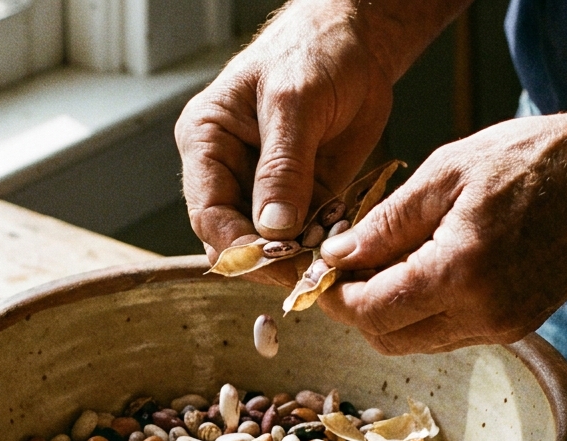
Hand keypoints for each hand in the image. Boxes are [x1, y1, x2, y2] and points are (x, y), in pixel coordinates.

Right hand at [175, 1, 423, 285]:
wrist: (359, 42)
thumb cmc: (315, 53)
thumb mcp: (296, 103)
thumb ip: (283, 166)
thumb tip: (271, 229)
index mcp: (207, 140)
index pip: (207, 211)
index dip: (236, 246)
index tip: (274, 263)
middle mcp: (227, 169)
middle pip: (233, 236)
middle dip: (268, 260)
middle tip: (307, 273)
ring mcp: (263, 187)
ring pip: (268, 244)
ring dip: (297, 259)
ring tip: (328, 263)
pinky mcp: (299, 196)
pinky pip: (303, 235)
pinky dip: (320, 246)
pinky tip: (341, 249)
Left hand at [316, 114, 566, 352]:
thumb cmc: (537, 158)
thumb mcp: (448, 172)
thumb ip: (387, 222)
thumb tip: (337, 255)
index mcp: (460, 273)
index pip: (371, 311)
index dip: (334, 296)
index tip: (317, 271)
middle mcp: (484, 314)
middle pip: (388, 339)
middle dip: (355, 310)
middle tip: (341, 269)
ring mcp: (506, 325)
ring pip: (418, 341)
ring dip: (388, 312)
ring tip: (379, 263)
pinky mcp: (520, 324)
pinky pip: (451, 332)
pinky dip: (423, 310)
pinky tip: (419, 269)